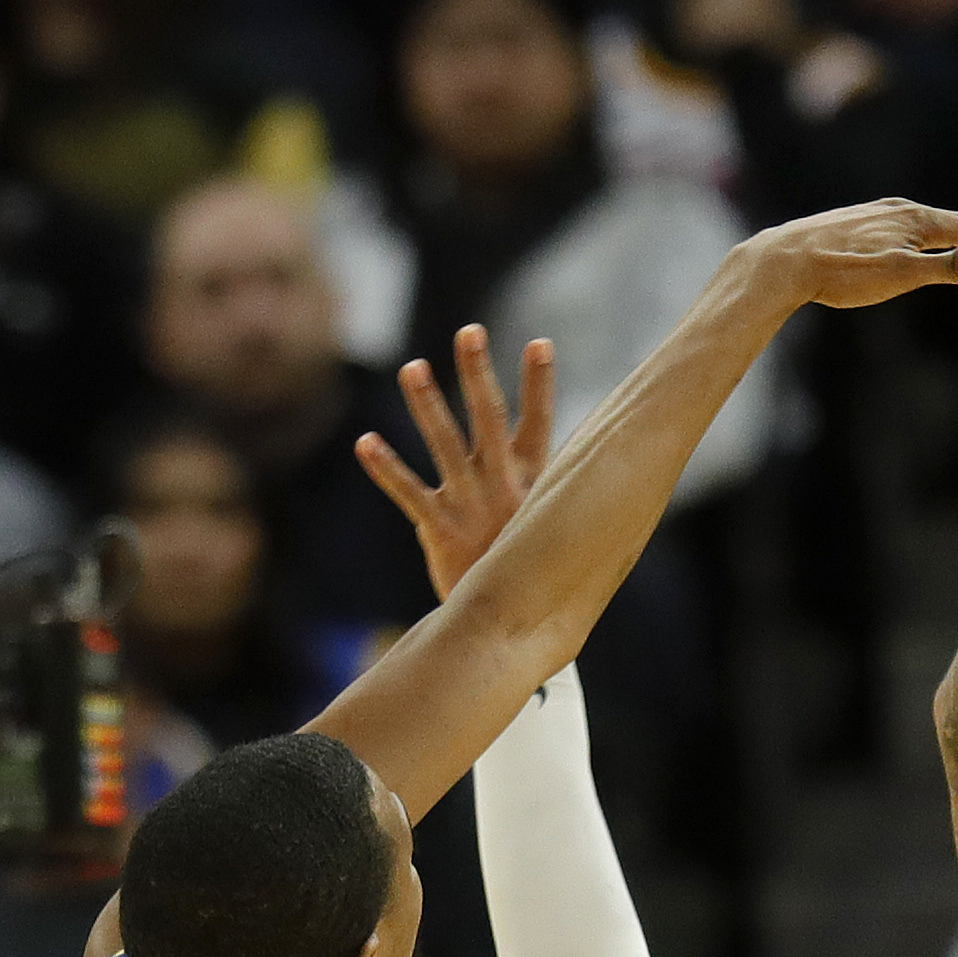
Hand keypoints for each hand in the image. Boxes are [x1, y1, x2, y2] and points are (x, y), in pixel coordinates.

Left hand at [357, 328, 557, 600]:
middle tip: (469, 332)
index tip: (539, 342)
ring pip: (444, 445)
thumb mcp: (548, 524)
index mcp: (533, 482)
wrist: (508, 625)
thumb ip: (553, 489)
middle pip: (488, 419)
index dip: (539, 384)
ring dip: (427, 404)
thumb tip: (592, 464)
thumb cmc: (528, 566)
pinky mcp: (439, 529)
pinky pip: (409, 493)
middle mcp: (501, 486)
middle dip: (478, 374)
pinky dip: (385, 468)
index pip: (539, 423)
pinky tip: (365, 441)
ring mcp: (469, 505)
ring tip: (412, 368)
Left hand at [742, 198, 957, 316]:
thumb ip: (946, 267)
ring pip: (942, 222)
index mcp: (924, 224)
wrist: (784, 259)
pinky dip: (940, 231)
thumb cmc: (841, 274)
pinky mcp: (865, 223)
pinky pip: (915, 227)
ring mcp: (885, 215)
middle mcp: (908, 212)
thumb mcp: (898, 276)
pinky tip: (928, 235)